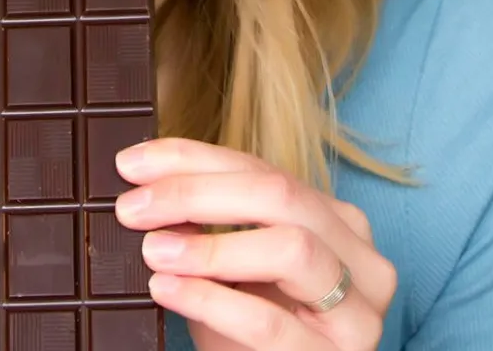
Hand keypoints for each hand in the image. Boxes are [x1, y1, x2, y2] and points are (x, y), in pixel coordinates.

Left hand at [114, 139, 396, 350]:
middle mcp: (361, 258)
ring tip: (154, 251)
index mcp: (336, 223)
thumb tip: (148, 184)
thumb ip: (204, 226)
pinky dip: (210, 300)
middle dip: (195, 193)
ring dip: (211, 247)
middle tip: (133, 208)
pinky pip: (269, 320)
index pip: (262, 169)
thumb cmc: (249, 336)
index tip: (132, 164)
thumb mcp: (228, 271)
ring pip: (292, 247)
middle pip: (280, 194)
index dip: (191, 159)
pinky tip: (168, 289)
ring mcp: (358, 311)